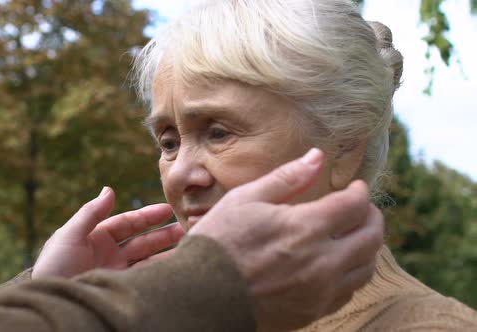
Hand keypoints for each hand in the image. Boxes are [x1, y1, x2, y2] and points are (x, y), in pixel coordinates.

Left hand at [32, 187, 184, 278]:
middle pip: (142, 242)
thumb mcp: (69, 235)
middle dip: (164, 234)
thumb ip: (91, 212)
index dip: (147, 216)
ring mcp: (116, 273)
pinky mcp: (120, 290)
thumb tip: (109, 188)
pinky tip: (175, 268)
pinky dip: (160, 273)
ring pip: (147, 261)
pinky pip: (144, 279)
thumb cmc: (54, 266)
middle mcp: (109, 255)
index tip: (167, 209)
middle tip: (187, 228)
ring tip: (189, 247)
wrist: (54, 302)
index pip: (128, 223)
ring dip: (167, 253)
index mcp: (97, 237)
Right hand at [189, 148, 383, 331]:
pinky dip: (351, 274)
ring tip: (352, 235)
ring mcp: (319, 292)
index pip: (355, 206)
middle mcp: (322, 262)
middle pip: (372, 237)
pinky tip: (336, 264)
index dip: (360, 192)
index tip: (355, 188)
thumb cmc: (219, 242)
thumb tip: (317, 157)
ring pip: (365, 268)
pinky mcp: (312, 312)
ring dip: (366, 247)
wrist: (200, 296)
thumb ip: (287, 178)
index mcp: (306, 228)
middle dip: (372, 217)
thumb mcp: (246, 199)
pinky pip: (347, 293)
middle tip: (361, 209)